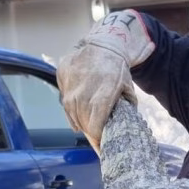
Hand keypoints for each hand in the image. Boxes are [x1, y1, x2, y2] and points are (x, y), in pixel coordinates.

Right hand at [56, 10, 154, 150]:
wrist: (104, 44)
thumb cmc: (118, 70)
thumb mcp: (127, 90)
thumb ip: (124, 110)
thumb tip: (116, 131)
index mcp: (105, 91)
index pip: (96, 122)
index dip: (96, 136)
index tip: (100, 144)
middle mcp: (84, 88)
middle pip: (82, 119)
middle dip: (89, 131)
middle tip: (95, 137)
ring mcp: (70, 81)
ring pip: (71, 111)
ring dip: (79, 120)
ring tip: (87, 124)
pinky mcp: (62, 74)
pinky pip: (64, 99)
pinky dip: (71, 109)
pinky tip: (78, 112)